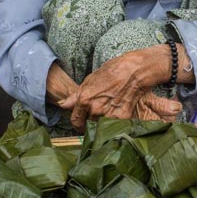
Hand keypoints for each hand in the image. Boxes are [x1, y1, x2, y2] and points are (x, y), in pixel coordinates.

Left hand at [60, 49, 174, 131]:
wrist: (134, 71)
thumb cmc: (112, 71)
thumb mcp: (89, 80)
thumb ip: (75, 96)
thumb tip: (62, 105)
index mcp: (84, 99)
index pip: (75, 121)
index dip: (78, 123)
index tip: (82, 122)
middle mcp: (95, 110)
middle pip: (88, 124)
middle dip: (91, 120)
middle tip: (99, 111)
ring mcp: (108, 115)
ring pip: (100, 126)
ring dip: (103, 122)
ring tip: (109, 110)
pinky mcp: (121, 118)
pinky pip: (113, 125)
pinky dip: (115, 121)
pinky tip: (117, 111)